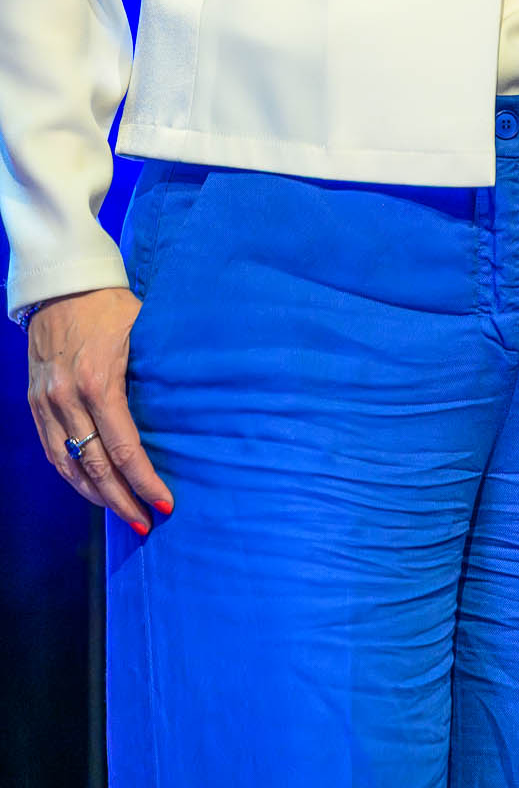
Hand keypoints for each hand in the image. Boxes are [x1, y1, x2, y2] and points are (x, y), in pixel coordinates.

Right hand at [27, 288, 172, 531]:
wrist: (62, 284)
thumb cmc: (111, 304)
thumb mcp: (143, 329)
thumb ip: (160, 368)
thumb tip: (196, 403)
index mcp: (99, 382)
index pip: (125, 448)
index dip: (145, 481)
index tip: (165, 502)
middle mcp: (67, 399)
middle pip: (96, 467)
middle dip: (122, 500)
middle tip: (146, 522)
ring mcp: (46, 403)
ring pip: (69, 466)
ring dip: (95, 495)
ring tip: (122, 512)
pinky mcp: (35, 403)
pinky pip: (52, 450)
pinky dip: (72, 475)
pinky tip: (91, 487)